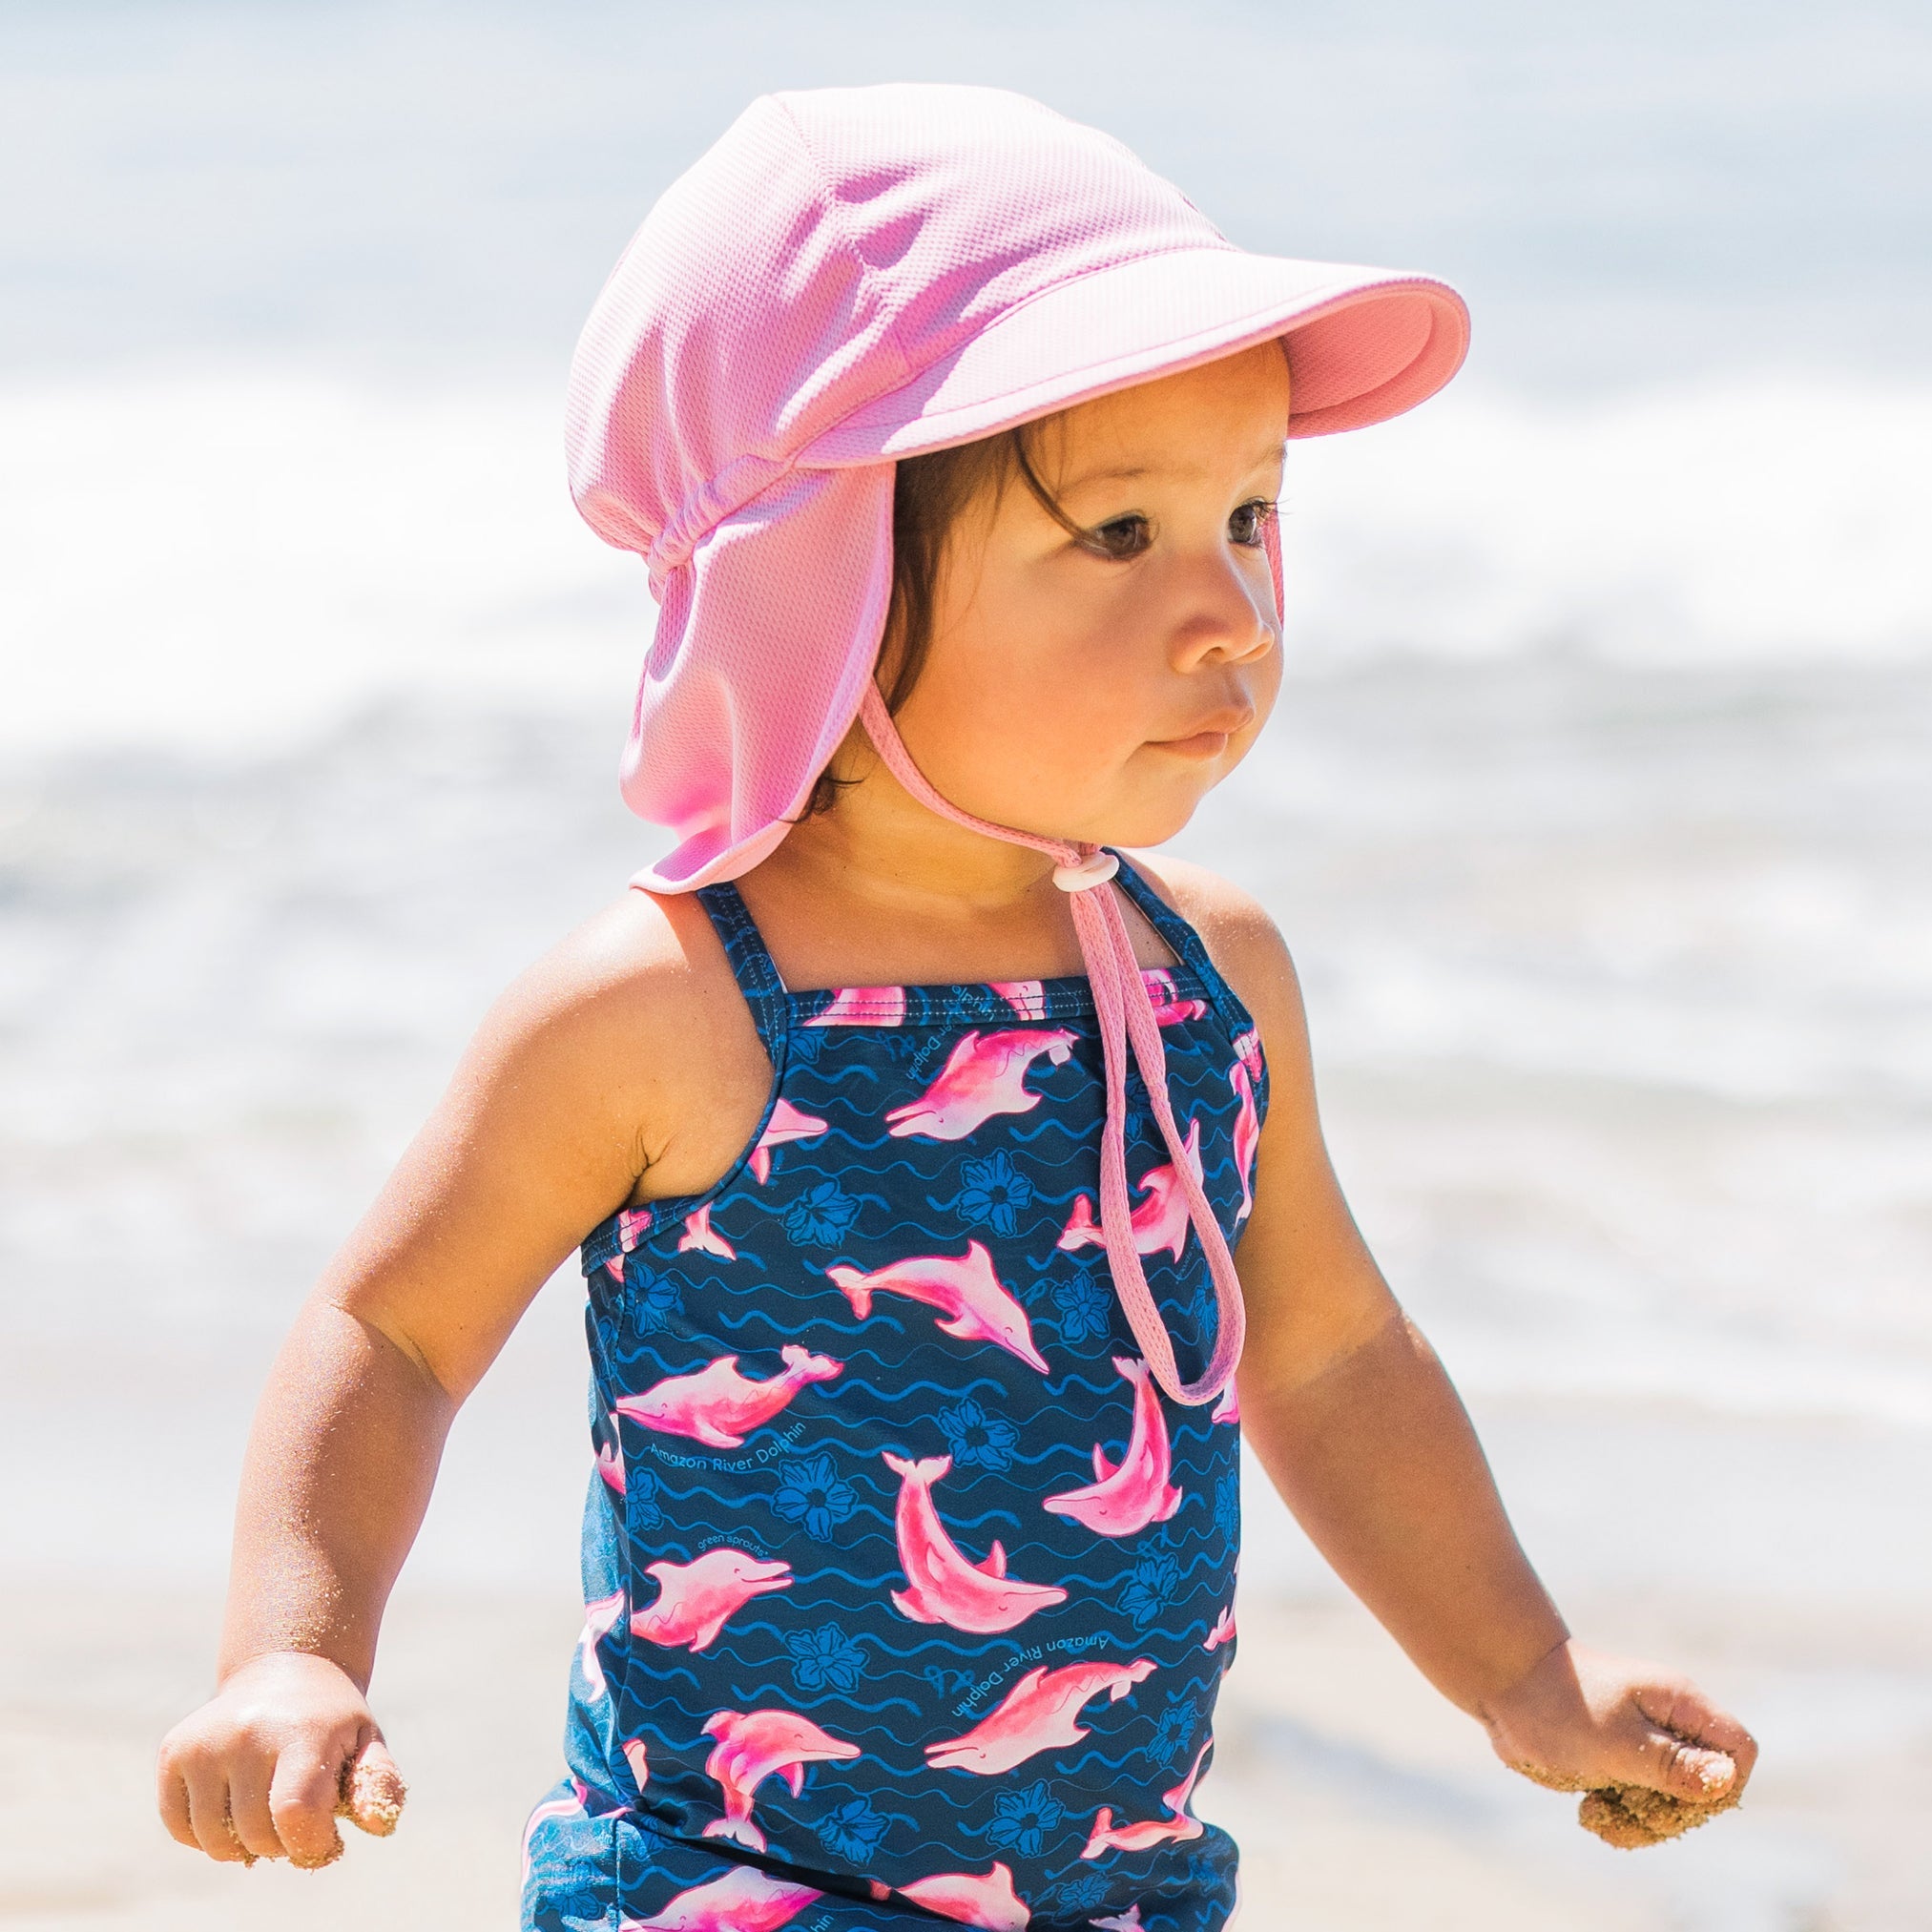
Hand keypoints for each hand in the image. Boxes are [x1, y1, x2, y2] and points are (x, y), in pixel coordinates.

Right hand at [156, 1651, 405, 1866]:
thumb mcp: (366, 1742)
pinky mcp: (174, 1750)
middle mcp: (247, 1731)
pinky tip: (232, 1809)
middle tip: (296, 1819)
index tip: (325, 1839)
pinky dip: (204, 1836)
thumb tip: (379, 1825)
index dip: (311, 1844)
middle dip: (282, 1844)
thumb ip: (377, 1783)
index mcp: (301, 1731)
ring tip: (266, 1814)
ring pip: (214, 1839)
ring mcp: (205, 1740)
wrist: (286, 1670)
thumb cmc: (330, 1722)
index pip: (296, 1813)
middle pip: (256, 1833)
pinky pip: (179, 1827)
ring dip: (242, 1845)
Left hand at [1479, 1639, 1756, 1816]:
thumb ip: (1672, 1764)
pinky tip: (1590, 1810)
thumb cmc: (1560, 1706)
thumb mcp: (1617, 1742)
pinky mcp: (1620, 1763)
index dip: (1723, 1784)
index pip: (1740, 1750)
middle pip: (1708, 1788)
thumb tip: (1727, 1779)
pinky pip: (1639, 1805)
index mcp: (1680, 1704)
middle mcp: (1669, 1723)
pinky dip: (1619, 1817)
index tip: (1680, 1797)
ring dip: (1640, 1821)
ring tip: (1598, 1811)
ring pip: (1673, 1804)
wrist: (1503, 1687)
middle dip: (1672, 1813)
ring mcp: (1645, 1744)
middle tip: (1628, 1806)